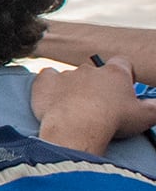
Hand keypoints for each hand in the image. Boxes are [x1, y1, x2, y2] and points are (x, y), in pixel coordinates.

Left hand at [32, 56, 155, 154]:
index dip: (124, 73)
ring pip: (72, 77)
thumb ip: (155, 107)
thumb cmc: (113, 121)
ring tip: (76, 109)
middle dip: (98, 86)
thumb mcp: (146, 116)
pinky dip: (49, 85)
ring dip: (74, 88)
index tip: (124, 87)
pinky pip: (47, 76)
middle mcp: (90, 69)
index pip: (123, 63)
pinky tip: (53, 96)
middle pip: (96, 72)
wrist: (78, 127)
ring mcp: (66, 74)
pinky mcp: (46, 83)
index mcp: (115, 73)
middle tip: (99, 106)